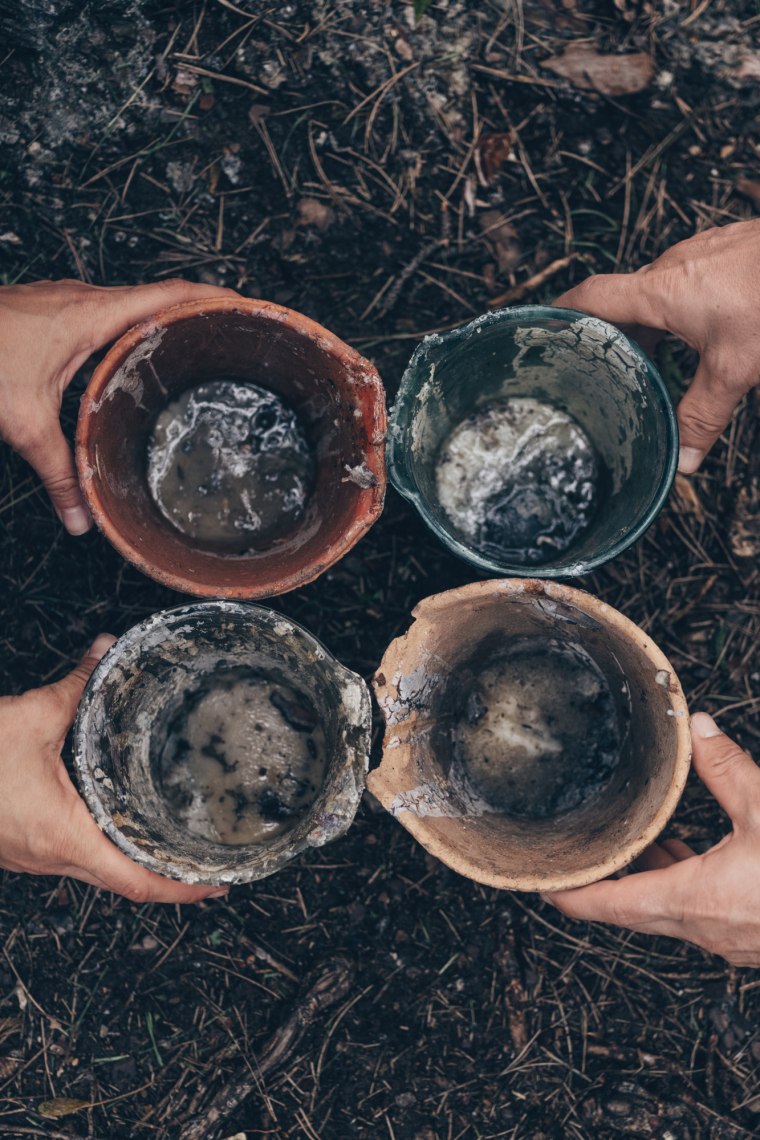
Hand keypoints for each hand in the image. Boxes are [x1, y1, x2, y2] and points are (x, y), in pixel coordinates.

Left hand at [0, 278, 236, 533]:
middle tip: (235, 337)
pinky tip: (136, 356)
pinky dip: (135, 327)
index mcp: (94, 315)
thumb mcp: (25, 423)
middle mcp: (85, 300)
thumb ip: (59, 472)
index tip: (251, 309)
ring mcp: (67, 302)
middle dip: (201, 312)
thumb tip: (80, 517)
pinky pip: (109, 312)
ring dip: (166, 319)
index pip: (172, 295)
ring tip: (198, 347)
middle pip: (161, 295)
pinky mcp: (52, 312)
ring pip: (133, 303)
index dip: (216, 299)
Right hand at [0, 634, 225, 903]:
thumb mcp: (30, 717)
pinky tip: (120, 823)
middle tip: (210, 863)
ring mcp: (35, 858)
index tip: (219, 887)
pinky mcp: (22, 846)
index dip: (183, 891)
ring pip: (98, 872)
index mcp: (65, 837)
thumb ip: (78, 687)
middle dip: (171, 879)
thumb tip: (105, 652)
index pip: (138, 883)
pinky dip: (107, 848)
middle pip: (125, 884)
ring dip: (138, 864)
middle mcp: (53, 858)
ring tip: (177, 843)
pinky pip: (75, 856)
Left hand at [543, 714, 759, 965]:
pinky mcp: (750, 936)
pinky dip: (679, 883)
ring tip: (631, 839)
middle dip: (600, 881)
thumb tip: (699, 728)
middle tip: (574, 850)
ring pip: (666, 911)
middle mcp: (703, 929)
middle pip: (630, 910)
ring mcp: (729, 939)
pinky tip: (685, 854)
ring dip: (644, 879)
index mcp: (693, 901)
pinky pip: (697, 911)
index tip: (537, 880)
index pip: (608, 905)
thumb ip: (727, 769)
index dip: (567, 894)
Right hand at [554, 219, 759, 472]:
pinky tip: (697, 334)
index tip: (539, 331)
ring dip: (647, 322)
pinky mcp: (725, 250)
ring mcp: (701, 252)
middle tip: (595, 367)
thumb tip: (683, 460)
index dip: (560, 313)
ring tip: (646, 359)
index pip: (591, 295)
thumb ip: (703, 415)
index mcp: (661, 290)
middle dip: (607, 331)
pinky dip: (677, 308)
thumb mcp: (736, 369)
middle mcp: (673, 265)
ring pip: (656, 290)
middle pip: (622, 297)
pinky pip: (685, 280)